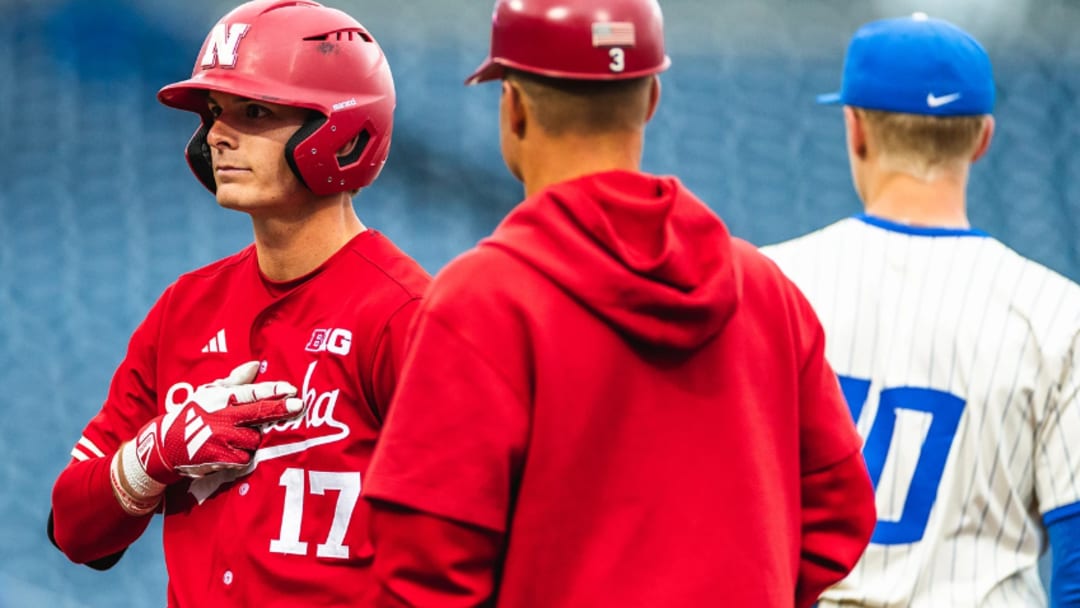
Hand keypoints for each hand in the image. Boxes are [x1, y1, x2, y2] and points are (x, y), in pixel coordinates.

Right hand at [110, 361, 303, 514]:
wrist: (165, 445)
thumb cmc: (192, 414)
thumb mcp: (209, 392)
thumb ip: (234, 380)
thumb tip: (255, 365)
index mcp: (220, 397)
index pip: (251, 392)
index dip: (272, 390)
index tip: (291, 389)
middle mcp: (221, 416)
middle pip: (258, 412)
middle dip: (280, 409)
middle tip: (299, 405)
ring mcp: (220, 438)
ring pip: (254, 438)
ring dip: (252, 439)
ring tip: (237, 437)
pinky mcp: (219, 458)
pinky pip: (245, 458)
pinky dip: (243, 456)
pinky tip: (231, 452)